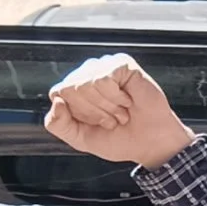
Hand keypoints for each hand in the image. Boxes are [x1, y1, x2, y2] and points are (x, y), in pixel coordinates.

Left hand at [45, 53, 195, 167]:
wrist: (150, 142)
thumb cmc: (118, 138)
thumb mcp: (80, 139)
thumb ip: (58, 124)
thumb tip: (57, 101)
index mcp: (72, 90)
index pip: (58, 93)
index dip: (78, 114)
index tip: (97, 123)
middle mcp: (86, 74)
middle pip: (71, 89)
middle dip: (94, 112)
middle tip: (112, 118)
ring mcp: (103, 66)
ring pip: (87, 84)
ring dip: (108, 107)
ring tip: (121, 111)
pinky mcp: (120, 63)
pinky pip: (104, 79)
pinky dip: (117, 97)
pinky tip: (128, 100)